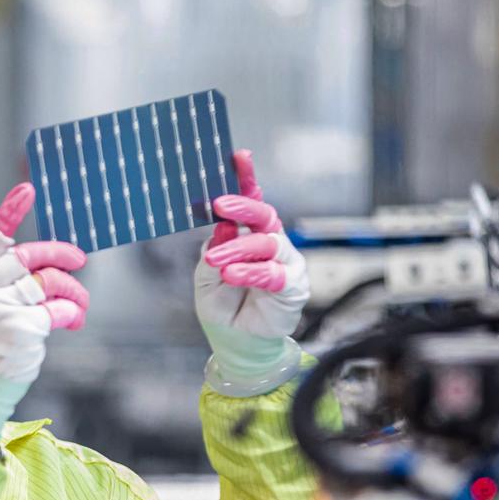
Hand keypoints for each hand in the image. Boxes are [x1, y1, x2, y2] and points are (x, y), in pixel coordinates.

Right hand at [0, 183, 88, 437]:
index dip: (11, 212)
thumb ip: (15, 281)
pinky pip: (58, 310)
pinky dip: (71, 314)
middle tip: (78, 260)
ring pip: (48, 283)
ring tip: (80, 305)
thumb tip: (56, 267)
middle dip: (59, 255)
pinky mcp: (20, 327)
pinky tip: (72, 321)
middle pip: (28, 257)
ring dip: (73, 292)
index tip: (28, 189)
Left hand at [194, 150, 308, 395]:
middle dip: (243, 206)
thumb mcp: (206, 276)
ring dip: (237, 249)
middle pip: (264, 214)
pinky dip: (250, 272)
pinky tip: (232, 275)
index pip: (250, 201)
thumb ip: (214, 249)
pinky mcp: (292, 286)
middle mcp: (271, 243)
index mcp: (249, 235)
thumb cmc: (222, 306)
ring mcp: (284, 263)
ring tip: (215, 262)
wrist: (234, 342)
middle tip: (221, 206)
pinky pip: (273, 273)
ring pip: (266, 244)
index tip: (238, 156)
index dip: (246, 179)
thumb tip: (222, 226)